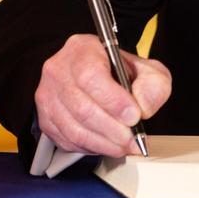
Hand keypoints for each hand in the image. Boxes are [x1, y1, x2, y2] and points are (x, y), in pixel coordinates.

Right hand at [35, 33, 171, 156]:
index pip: (90, 76)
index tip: (134, 115)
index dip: (113, 100)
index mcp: (82, 49)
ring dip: (104, 143)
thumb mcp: (146, 70)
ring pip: (74, 129)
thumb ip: (152, 85)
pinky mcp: (46, 120)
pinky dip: (92, 148)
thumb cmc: (120, 73)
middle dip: (112, 129)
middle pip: (82, 107)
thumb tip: (142, 107)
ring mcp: (48, 96)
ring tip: (124, 145)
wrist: (102, 78)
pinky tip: (107, 143)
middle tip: (132, 137)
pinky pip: (68, 141)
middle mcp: (59, 70)